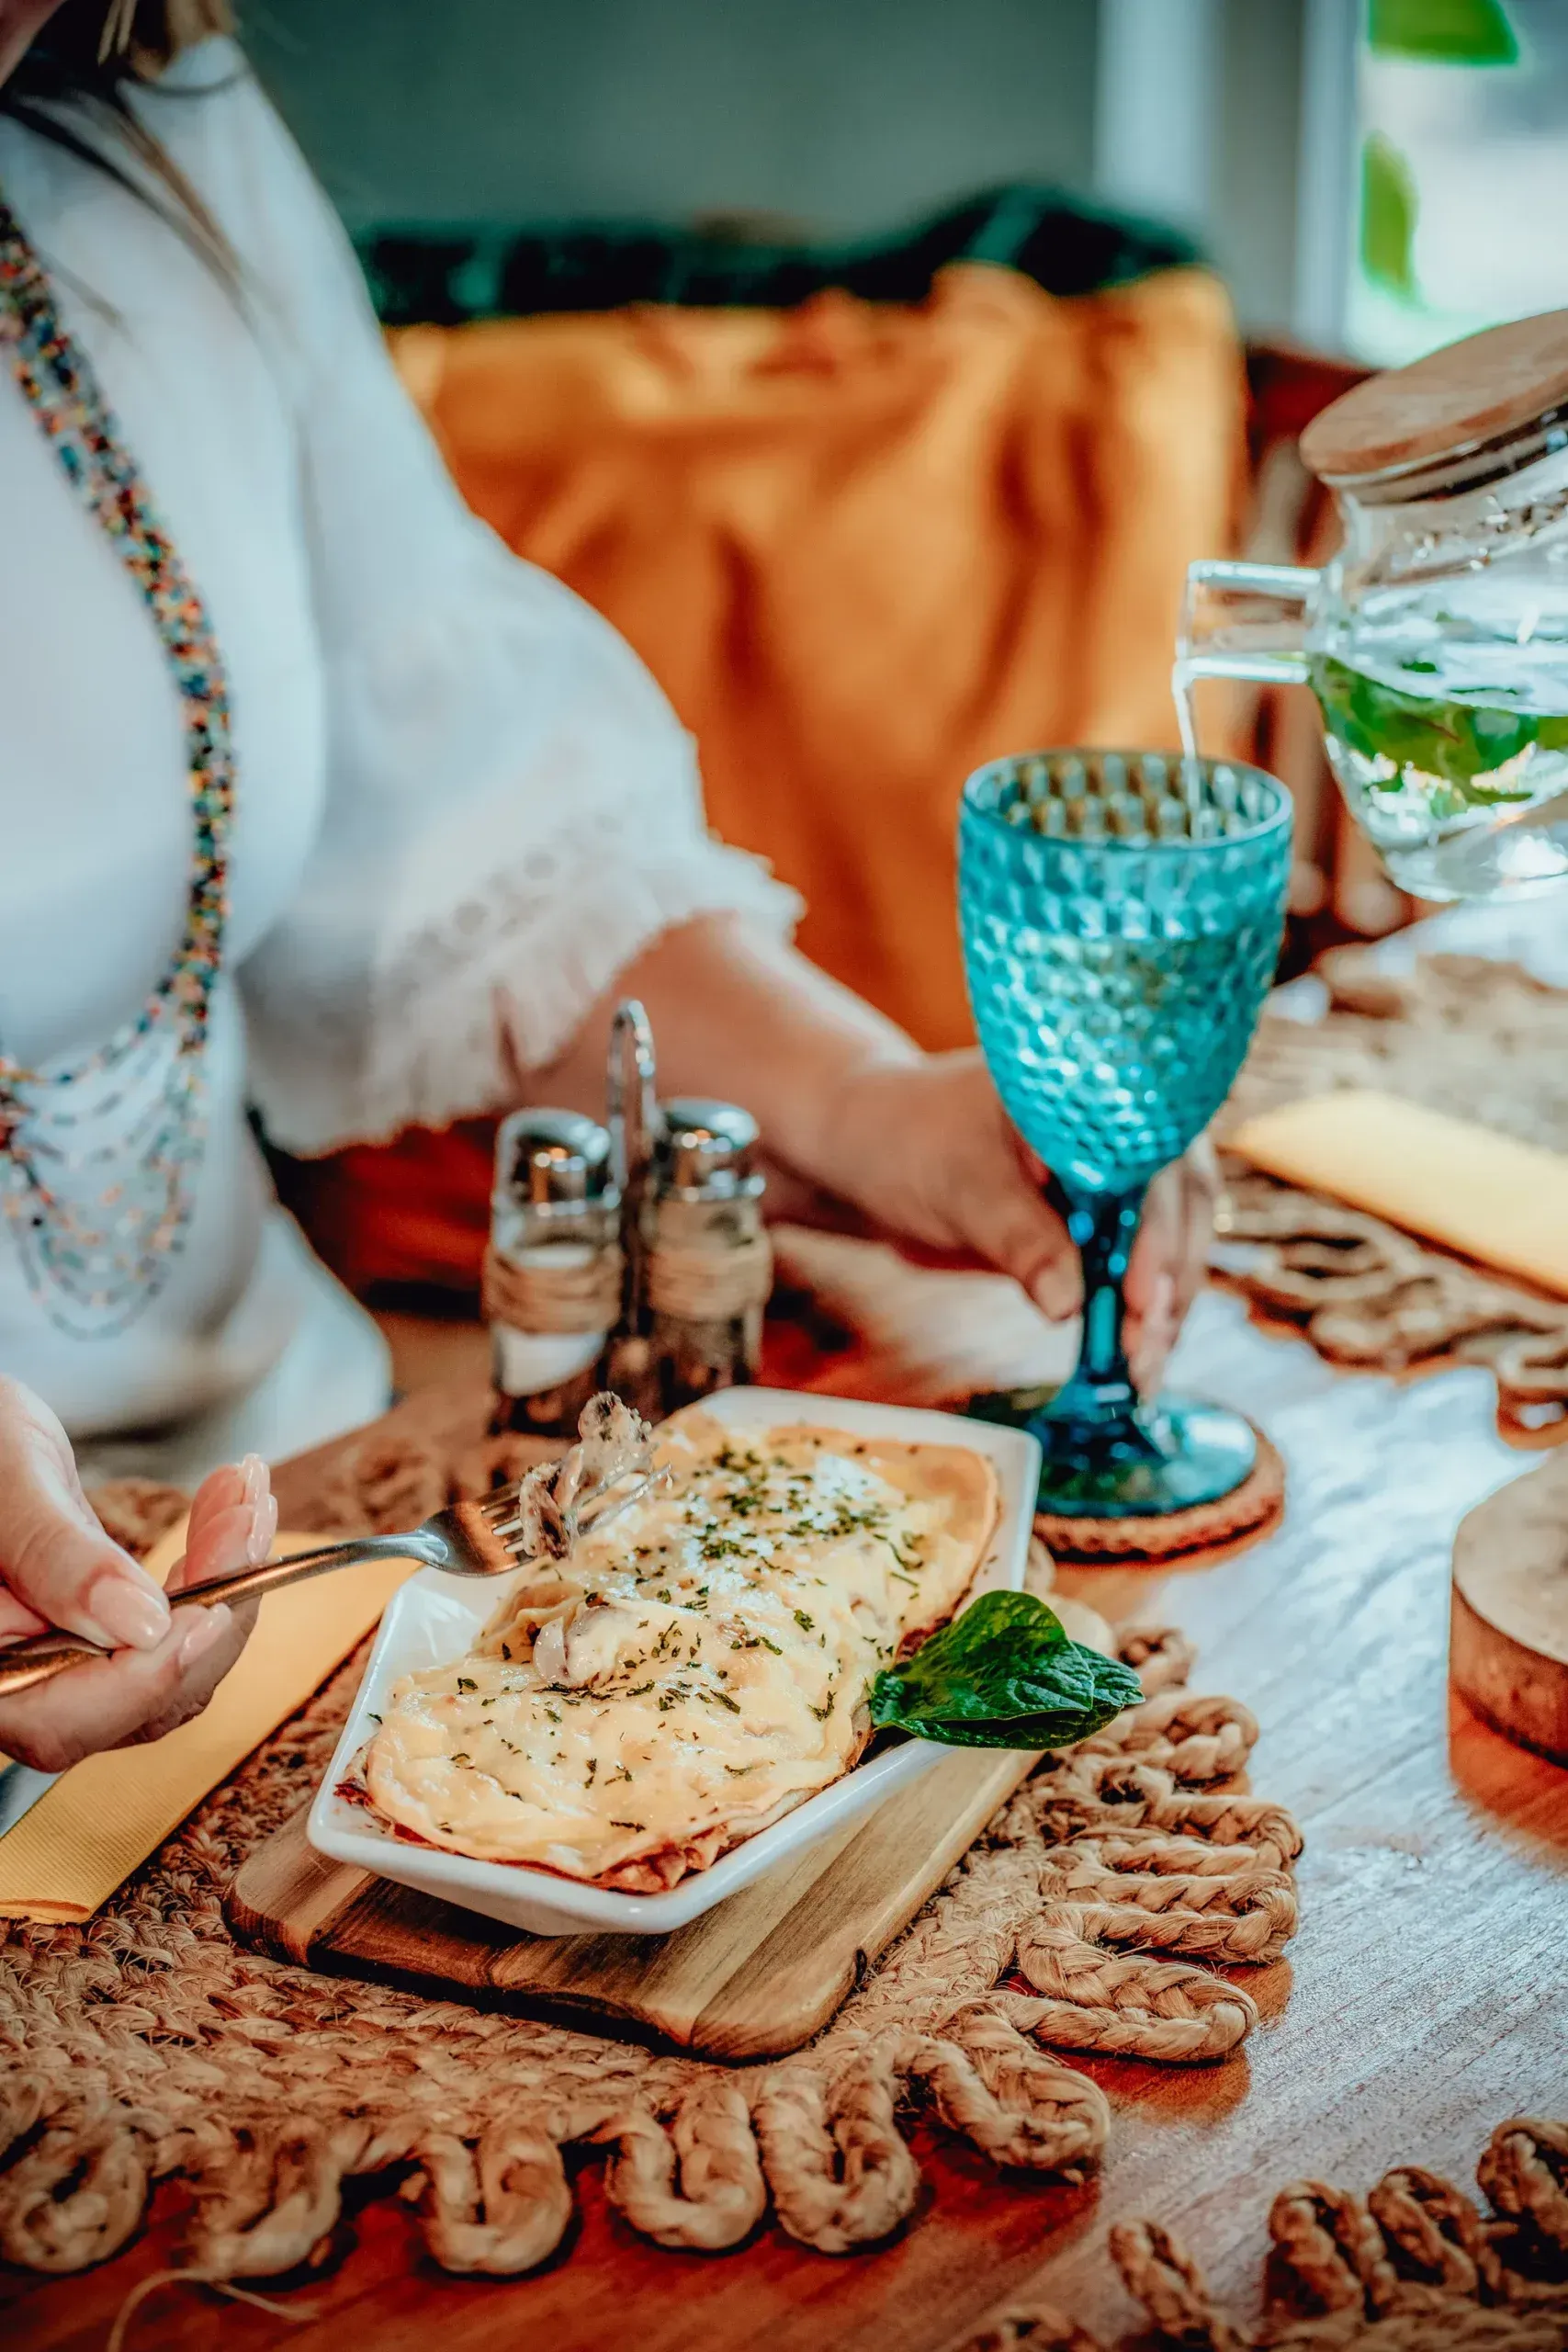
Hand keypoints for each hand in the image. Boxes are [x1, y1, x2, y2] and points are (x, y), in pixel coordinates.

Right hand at [0, 1377, 273, 1773]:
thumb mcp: (9, 1486)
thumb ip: (57, 1558)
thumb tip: (141, 1624)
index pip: (62, 1721)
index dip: (147, 1677)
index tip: (213, 1610)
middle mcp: (19, 1686)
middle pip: (133, 1704)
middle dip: (211, 1612)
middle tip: (248, 1520)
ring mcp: (64, 1667)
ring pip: (169, 1666)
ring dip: (226, 1584)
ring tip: (248, 1501)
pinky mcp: (102, 1637)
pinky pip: (172, 1630)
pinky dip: (213, 1574)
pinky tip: (230, 1513)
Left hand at [804, 1051, 1217, 1392]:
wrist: (871, 1155)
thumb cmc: (909, 1141)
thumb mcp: (961, 1186)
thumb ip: (1018, 1237)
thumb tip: (1067, 1304)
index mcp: (1096, 1090)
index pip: (1150, 1160)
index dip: (1155, 1230)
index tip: (1141, 1296)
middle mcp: (1124, 1129)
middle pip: (1178, 1209)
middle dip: (1165, 1285)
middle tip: (1143, 1351)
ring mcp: (1118, 1180)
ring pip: (1169, 1248)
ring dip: (1162, 1315)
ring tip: (1140, 1376)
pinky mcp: (1101, 1227)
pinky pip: (1135, 1275)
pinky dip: (1137, 1321)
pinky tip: (1134, 1371)